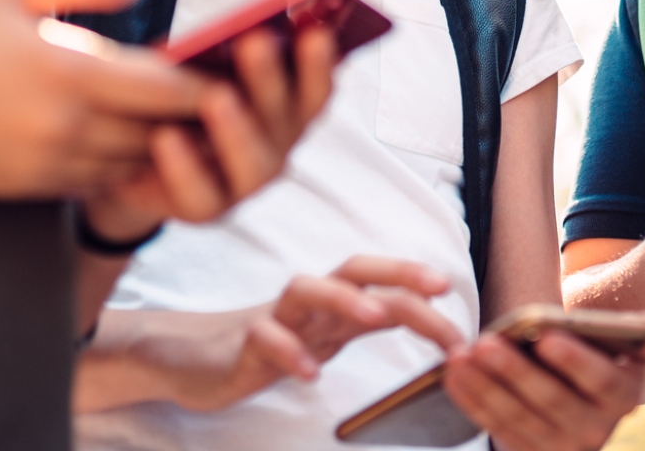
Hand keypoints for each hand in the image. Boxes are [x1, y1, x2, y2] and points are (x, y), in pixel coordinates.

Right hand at [0, 0, 209, 198]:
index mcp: (67, 72)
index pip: (167, 89)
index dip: (208, 81)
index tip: (236, 66)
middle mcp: (64, 130)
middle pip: (160, 133)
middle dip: (192, 115)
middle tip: (226, 91)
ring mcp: (45, 167)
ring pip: (132, 163)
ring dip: (159, 143)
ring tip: (184, 115)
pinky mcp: (27, 190)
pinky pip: (95, 181)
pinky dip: (119, 161)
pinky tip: (129, 135)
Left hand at [81, 20, 337, 240]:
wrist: (137, 155)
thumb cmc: (182, 95)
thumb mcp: (202, 67)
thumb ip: (225, 50)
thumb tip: (233, 27)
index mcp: (289, 106)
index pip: (316, 87)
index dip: (320, 62)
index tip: (315, 31)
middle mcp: (278, 145)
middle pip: (285, 117)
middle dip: (269, 79)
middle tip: (254, 42)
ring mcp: (247, 182)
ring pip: (254, 163)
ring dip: (237, 129)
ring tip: (216, 97)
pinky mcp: (208, 209)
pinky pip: (201, 194)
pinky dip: (184, 166)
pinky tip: (166, 136)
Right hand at [84, 257, 461, 413]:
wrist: (191, 359)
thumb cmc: (267, 344)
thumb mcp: (324, 333)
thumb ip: (365, 320)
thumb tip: (419, 309)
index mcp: (331, 302)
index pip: (378, 278)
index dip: (414, 280)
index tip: (453, 292)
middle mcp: (307, 303)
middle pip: (352, 269)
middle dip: (396, 272)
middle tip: (435, 288)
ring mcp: (274, 319)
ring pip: (306, 290)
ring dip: (342, 298)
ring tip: (374, 315)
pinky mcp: (242, 346)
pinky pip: (264, 341)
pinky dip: (289, 353)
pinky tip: (310, 374)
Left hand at [443, 314, 644, 450]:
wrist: (580, 392)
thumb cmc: (600, 354)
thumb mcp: (627, 345)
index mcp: (623, 396)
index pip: (600, 380)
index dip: (575, 360)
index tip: (547, 335)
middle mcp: (595, 430)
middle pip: (552, 402)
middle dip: (516, 372)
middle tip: (486, 341)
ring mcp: (560, 446)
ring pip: (518, 417)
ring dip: (486, 387)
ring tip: (462, 354)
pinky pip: (496, 427)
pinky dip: (472, 400)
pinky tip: (453, 374)